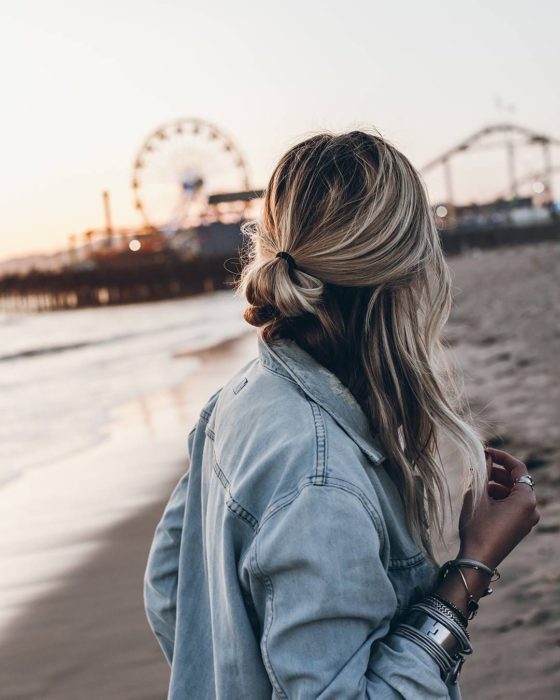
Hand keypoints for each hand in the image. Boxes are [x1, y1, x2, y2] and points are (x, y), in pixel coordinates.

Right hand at [457, 447, 539, 570]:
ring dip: (496, 484)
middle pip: (516, 481)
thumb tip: (485, 457)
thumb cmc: (478, 527)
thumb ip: (483, 472)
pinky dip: (499, 497)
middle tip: (479, 465)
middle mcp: (531, 509)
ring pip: (513, 493)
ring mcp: (527, 520)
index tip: (485, 451)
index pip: (518, 468)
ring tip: (476, 482)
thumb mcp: (478, 496)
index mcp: (526, 500)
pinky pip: (512, 505)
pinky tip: (481, 497)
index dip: (501, 456)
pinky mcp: (519, 527)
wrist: (478, 560)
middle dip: (497, 471)